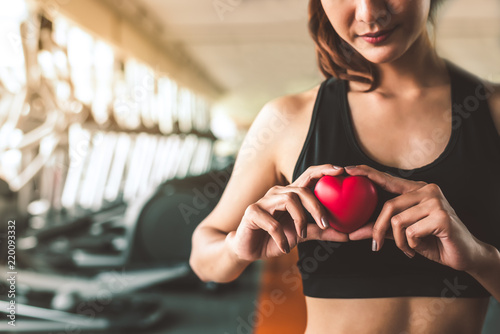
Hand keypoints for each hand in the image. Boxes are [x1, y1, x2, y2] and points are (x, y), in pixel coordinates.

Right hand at [227, 164, 349, 261]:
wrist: (248, 250)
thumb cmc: (275, 239)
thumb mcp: (301, 236)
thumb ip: (321, 232)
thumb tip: (347, 235)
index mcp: (290, 195)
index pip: (308, 176)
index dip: (324, 170)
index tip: (341, 171)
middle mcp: (277, 193)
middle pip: (301, 189)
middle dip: (316, 205)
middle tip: (326, 224)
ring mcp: (264, 201)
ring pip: (288, 200)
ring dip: (299, 220)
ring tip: (301, 237)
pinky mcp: (252, 212)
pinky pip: (272, 223)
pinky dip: (282, 237)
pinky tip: (284, 247)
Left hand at [345, 165, 483, 271]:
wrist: (465, 255)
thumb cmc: (433, 242)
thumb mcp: (403, 234)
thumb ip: (381, 229)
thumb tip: (351, 233)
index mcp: (417, 190)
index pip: (388, 179)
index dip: (368, 173)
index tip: (348, 169)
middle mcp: (427, 190)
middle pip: (389, 206)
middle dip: (378, 230)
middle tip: (375, 246)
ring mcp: (436, 201)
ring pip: (398, 221)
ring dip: (399, 242)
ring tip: (409, 249)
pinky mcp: (442, 216)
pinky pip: (411, 232)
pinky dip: (411, 245)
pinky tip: (423, 247)